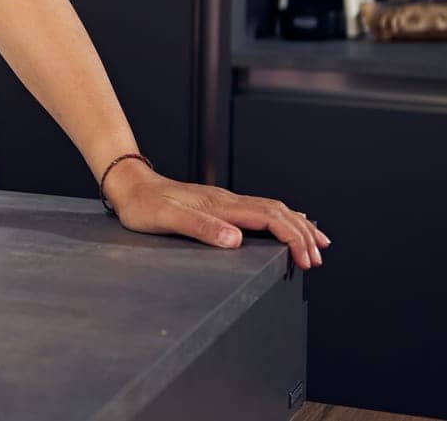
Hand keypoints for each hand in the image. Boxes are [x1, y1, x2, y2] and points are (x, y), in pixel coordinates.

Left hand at [101, 159, 330, 270]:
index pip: (269, 218)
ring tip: (317, 242)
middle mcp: (227, 200)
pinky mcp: (219, 205)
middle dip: (302, 235)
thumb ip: (201, 228)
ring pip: (272, 209)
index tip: (307, 259)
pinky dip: (281, 219)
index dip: (293, 238)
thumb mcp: (166, 219)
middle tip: (318, 259)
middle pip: (278, 212)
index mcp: (221, 204)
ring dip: (297, 225)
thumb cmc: (142, 205)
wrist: (128, 185)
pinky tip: (286, 223)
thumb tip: (236, 240)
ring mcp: (224, 201)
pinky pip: (260, 210)